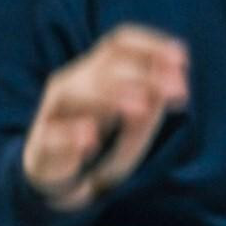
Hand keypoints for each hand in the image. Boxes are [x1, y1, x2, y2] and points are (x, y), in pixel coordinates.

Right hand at [21, 25, 188, 210]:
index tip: (183, 59)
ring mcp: (53, 112)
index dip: (150, 46)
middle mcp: (71, 83)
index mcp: (94, 72)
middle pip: (102, 67)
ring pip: (74, 92)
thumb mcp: (136, 126)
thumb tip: (176, 81)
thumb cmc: (103, 145)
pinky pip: (52, 135)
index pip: (118, 44)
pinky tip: (90, 138)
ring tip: (140, 107)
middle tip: (177, 91)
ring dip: (108, 96)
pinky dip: (70, 135)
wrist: (60, 180)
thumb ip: (153, 102)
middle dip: (143, 76)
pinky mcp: (41, 147)